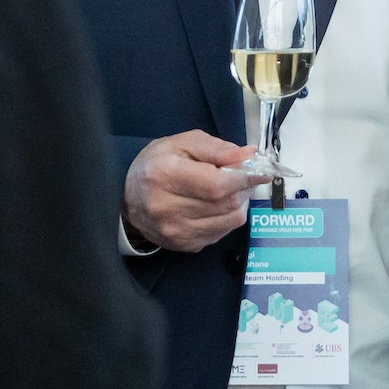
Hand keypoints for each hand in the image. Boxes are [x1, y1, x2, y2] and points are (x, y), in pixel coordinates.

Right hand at [123, 130, 255, 252]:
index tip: (260, 169)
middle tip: (244, 175)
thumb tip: (247, 154)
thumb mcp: (181, 144)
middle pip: (226, 203)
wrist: (127, 199)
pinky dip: (227, 217)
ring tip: (228, 189)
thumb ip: (215, 148)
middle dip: (244, 187)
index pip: (216, 184)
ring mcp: (177, 231)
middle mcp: (168, 208)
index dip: (244, 177)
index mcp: (165, 176)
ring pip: (230, 220)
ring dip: (239, 202)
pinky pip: (223, 232)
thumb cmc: (155, 165)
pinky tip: (216, 205)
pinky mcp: (185, 245)